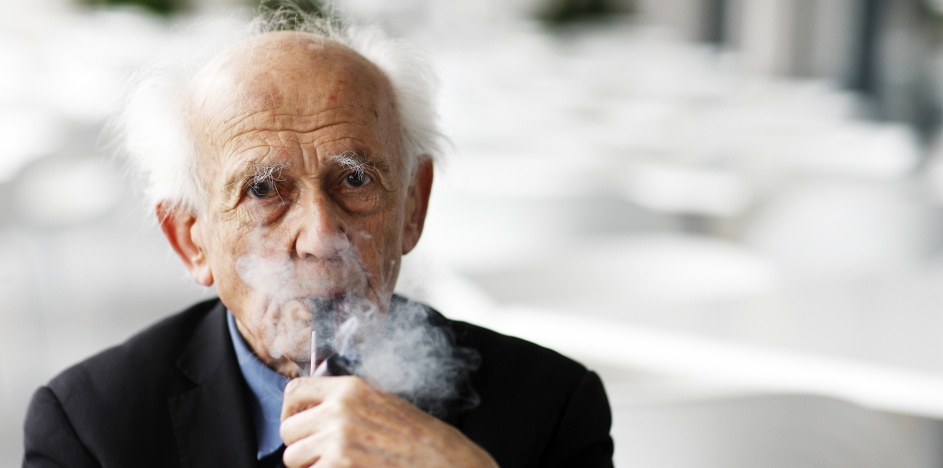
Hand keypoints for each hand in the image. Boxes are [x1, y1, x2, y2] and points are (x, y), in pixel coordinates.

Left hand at [279, 376, 497, 466]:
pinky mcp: (337, 466)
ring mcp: (337, 441)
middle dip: (301, 445)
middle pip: (288, 430)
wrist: (441, 460)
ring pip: (292, 458)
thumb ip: (346, 401)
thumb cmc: (416, 436)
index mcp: (349, 389)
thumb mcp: (381, 402)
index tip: (301, 424)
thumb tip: (312, 409)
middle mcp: (339, 411)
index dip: (292, 411)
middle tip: (322, 454)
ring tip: (339, 463)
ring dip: (310, 465)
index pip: (294, 390)